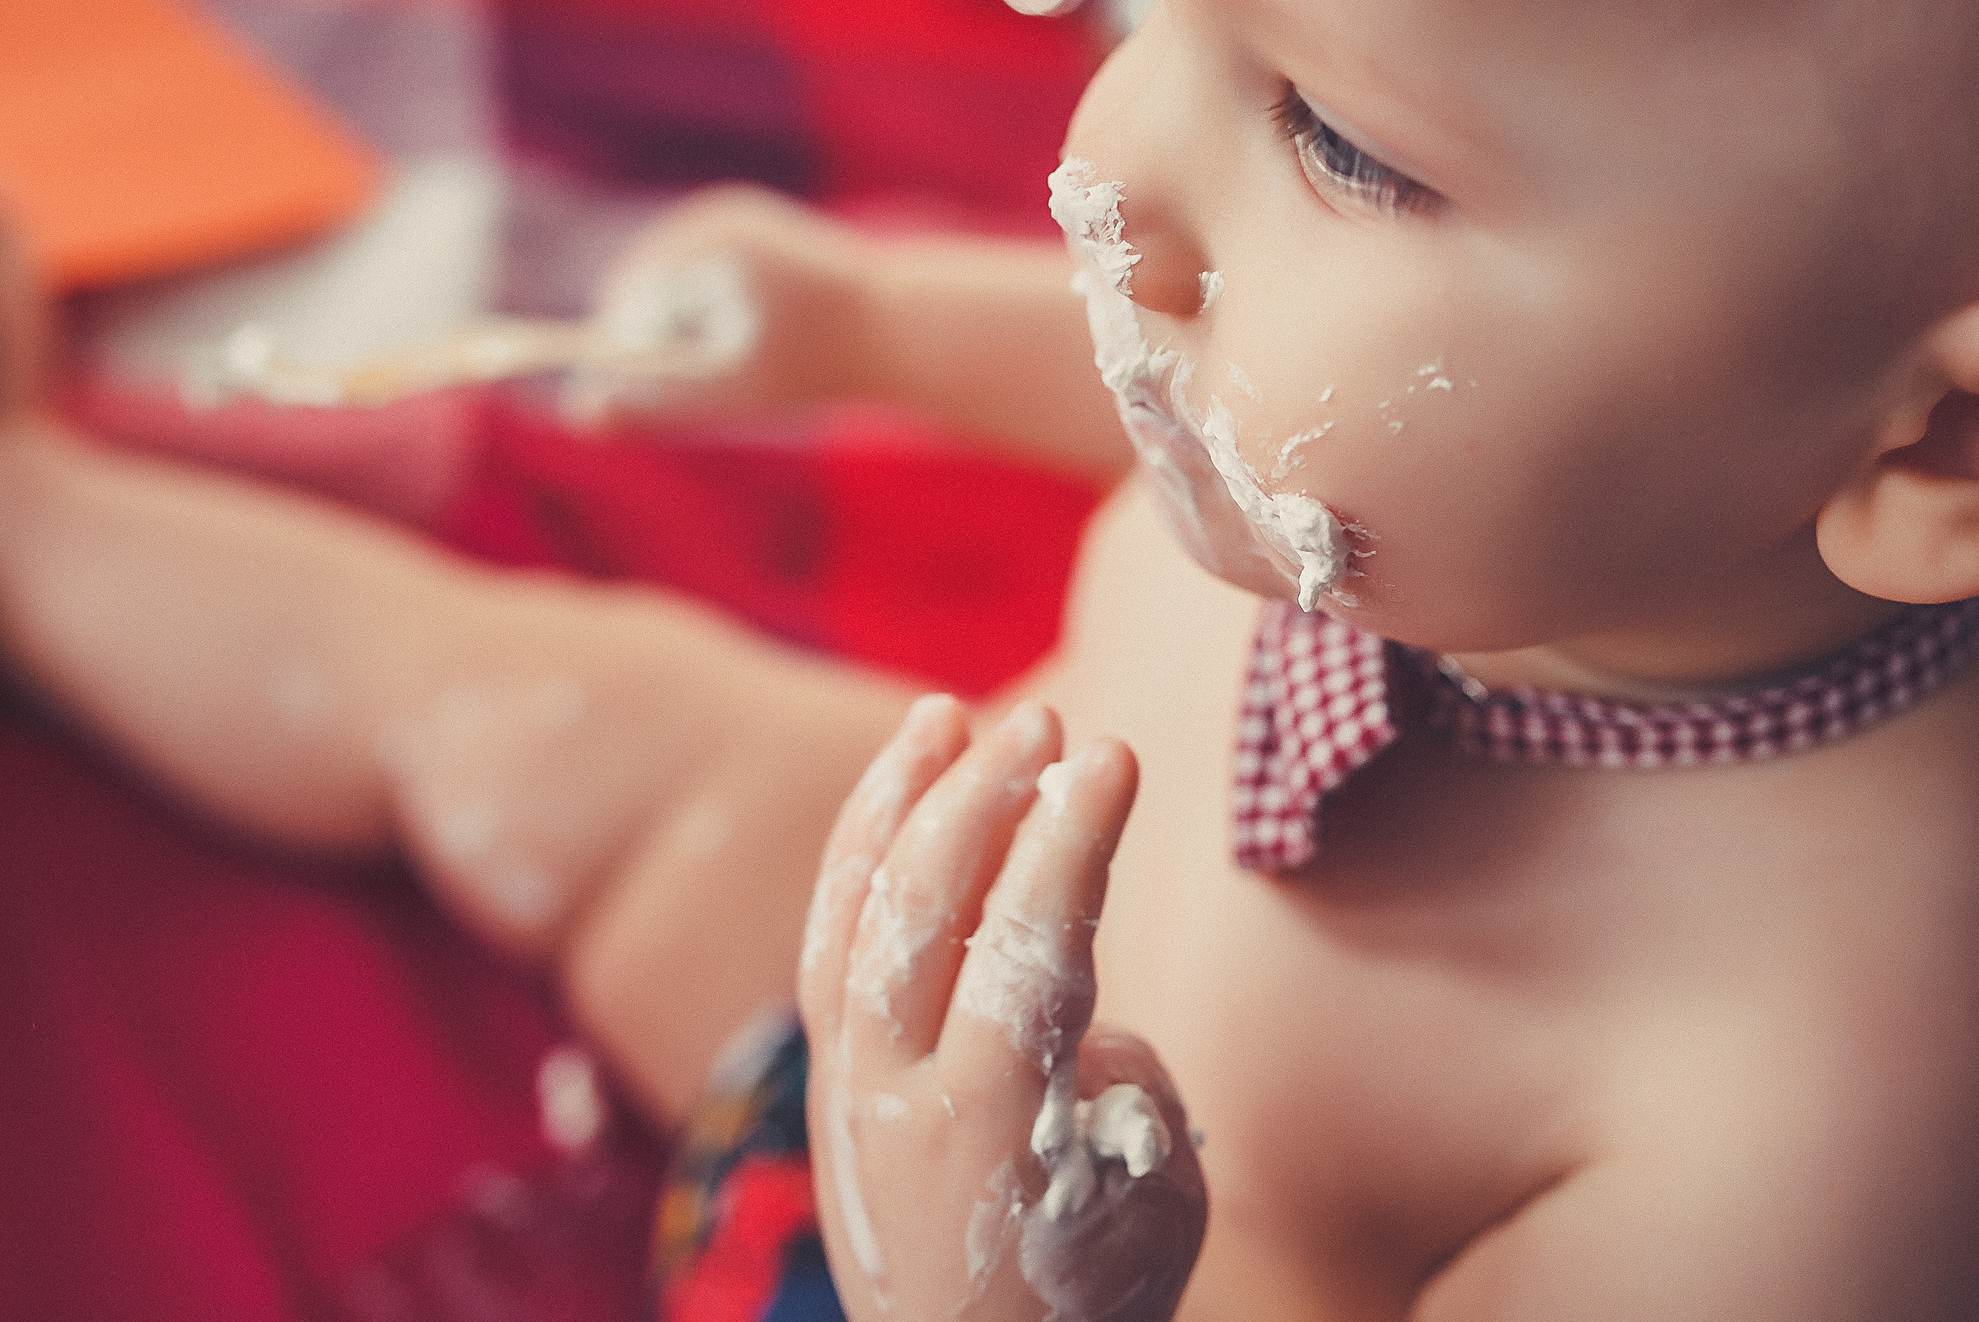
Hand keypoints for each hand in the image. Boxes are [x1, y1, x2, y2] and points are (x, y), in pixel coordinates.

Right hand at [565, 185, 875, 425]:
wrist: (904, 329)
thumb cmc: (818, 362)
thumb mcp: (728, 392)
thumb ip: (650, 405)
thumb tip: (576, 414)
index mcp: (704, 237)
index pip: (628, 302)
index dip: (634, 355)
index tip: (682, 388)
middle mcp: (718, 216)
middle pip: (651, 293)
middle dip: (669, 342)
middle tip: (726, 376)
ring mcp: (739, 219)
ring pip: (679, 292)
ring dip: (693, 332)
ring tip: (748, 356)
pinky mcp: (756, 233)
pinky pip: (709, 285)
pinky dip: (720, 320)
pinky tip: (756, 342)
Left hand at [800, 695, 1207, 1321]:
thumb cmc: (1088, 1286)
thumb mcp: (1151, 1198)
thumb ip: (1121, 1085)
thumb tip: (1084, 1016)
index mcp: (989, 1122)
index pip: (1026, 947)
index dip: (1070, 840)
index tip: (1115, 753)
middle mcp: (894, 1092)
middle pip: (921, 911)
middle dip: (982, 800)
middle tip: (1047, 722)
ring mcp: (844, 1079)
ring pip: (854, 911)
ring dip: (902, 801)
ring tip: (947, 714)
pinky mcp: (827, 1071)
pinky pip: (830, 937)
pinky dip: (862, 851)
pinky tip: (900, 787)